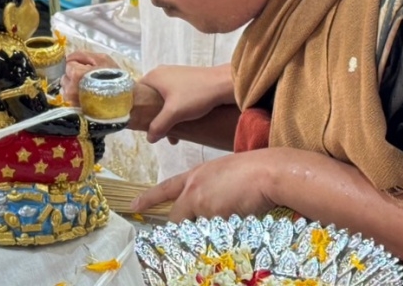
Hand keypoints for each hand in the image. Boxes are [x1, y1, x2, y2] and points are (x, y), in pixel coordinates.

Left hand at [62, 51, 119, 104]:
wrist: (124, 100)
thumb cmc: (114, 77)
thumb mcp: (101, 58)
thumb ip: (81, 55)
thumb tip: (67, 58)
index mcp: (76, 74)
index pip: (68, 65)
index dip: (78, 65)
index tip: (88, 68)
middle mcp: (70, 89)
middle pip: (64, 77)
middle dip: (73, 76)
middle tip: (87, 78)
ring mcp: (71, 101)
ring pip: (65, 88)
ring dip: (73, 86)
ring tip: (87, 87)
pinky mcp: (73, 108)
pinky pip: (68, 98)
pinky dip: (74, 95)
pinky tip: (85, 95)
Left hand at [133, 151, 277, 221]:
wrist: (268, 172)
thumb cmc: (255, 171)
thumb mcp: (225, 174)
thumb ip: (211, 189)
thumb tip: (210, 207)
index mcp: (196, 174)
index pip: (166, 187)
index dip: (149, 197)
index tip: (134, 205)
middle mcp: (193, 187)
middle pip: (177, 215)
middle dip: (186, 227)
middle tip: (206, 226)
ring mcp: (199, 200)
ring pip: (196, 226)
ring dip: (210, 229)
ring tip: (234, 212)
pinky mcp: (209, 212)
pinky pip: (209, 232)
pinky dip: (221, 232)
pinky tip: (238, 218)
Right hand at [141, 65, 232, 142]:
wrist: (224, 84)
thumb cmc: (196, 95)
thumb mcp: (174, 113)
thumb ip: (159, 126)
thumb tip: (149, 139)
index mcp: (153, 76)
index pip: (136, 93)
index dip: (137, 110)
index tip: (140, 124)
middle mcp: (161, 73)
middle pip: (150, 98)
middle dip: (155, 118)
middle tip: (159, 133)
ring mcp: (174, 76)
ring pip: (163, 100)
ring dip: (167, 117)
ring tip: (174, 134)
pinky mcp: (186, 81)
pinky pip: (174, 98)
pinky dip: (176, 111)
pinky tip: (184, 124)